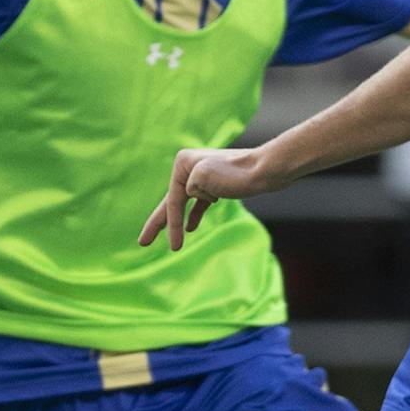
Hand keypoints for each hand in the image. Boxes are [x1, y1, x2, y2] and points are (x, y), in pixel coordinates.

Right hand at [140, 146, 280, 249]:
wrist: (267, 170)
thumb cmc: (237, 174)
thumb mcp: (204, 179)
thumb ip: (190, 188)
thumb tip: (194, 194)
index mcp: (183, 163)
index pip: (173, 201)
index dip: (171, 225)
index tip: (174, 247)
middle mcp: (190, 167)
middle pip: (171, 201)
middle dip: (158, 223)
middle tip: (142, 242)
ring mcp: (203, 176)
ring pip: (185, 203)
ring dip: (175, 221)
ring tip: (164, 237)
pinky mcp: (217, 185)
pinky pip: (200, 203)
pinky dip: (195, 215)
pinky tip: (190, 228)